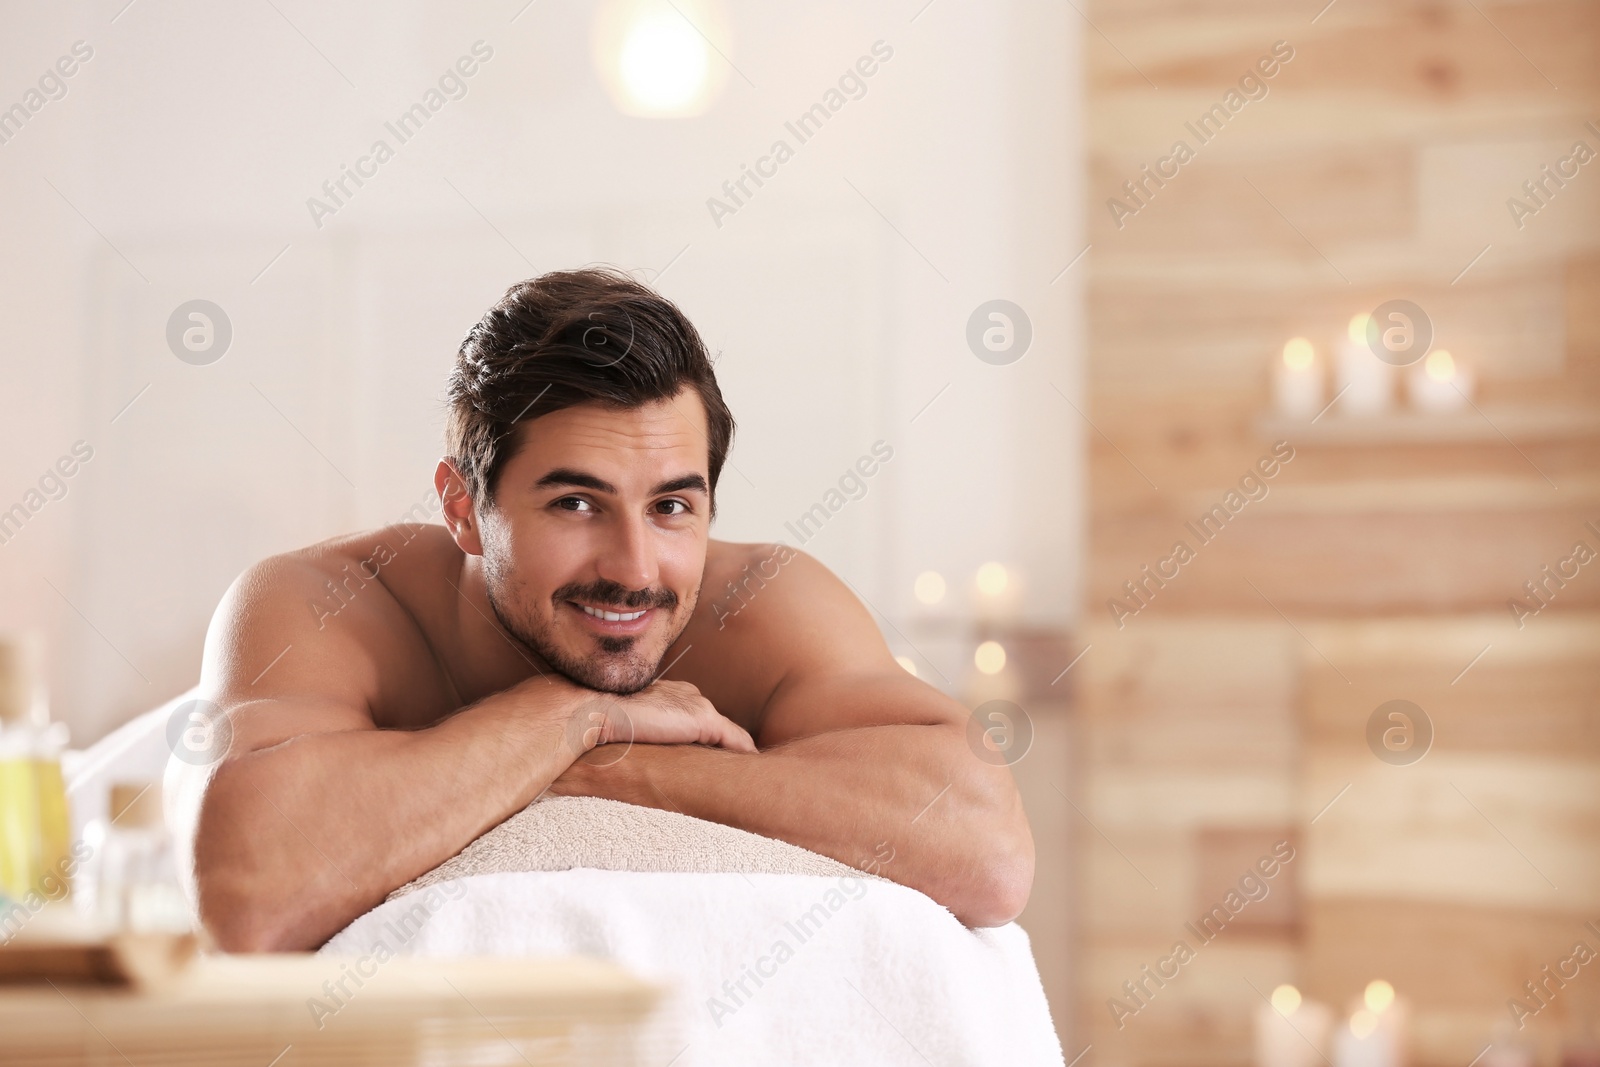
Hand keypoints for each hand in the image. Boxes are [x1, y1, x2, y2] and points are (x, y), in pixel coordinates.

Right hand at [568, 679, 756, 754]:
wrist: (592, 707)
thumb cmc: (595, 718)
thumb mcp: (619, 724)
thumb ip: (632, 732)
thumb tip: (620, 754)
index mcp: (668, 693)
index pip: (694, 716)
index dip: (701, 738)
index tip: (710, 756)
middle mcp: (687, 694)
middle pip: (715, 724)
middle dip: (724, 747)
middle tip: (736, 772)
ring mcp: (697, 706)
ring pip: (729, 735)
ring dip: (737, 754)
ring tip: (749, 776)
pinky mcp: (704, 721)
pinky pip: (736, 742)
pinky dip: (745, 756)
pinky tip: (753, 772)